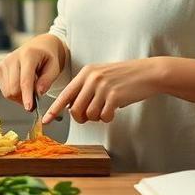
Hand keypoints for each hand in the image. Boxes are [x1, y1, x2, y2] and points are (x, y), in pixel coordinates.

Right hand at [0, 34, 64, 110]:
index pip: (25, 80)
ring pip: (7, 92)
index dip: (26, 96)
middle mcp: (12, 58)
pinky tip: (22, 85)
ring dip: (20, 97)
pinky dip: (15, 93)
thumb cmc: (48, 57)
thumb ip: (47, 80)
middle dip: (24, 99)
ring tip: (31, 89)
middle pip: (13, 89)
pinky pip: (5, 90)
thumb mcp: (55, 67)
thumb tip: (38, 93)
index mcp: (28, 55)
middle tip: (35, 102)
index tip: (29, 108)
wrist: (40, 46)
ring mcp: (3, 63)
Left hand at [43, 58, 164, 124]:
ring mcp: (102, 87)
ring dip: (97, 117)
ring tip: (106, 109)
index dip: (54, 110)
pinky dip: (108, 118)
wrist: (148, 73)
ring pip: (89, 115)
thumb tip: (74, 108)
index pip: (65, 95)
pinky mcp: (114, 96)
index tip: (46, 121)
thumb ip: (86, 89)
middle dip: (82, 118)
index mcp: (86, 73)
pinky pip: (103, 116)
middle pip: (75, 109)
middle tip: (91, 116)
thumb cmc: (125, 77)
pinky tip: (114, 110)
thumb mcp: (102, 76)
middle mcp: (91, 78)